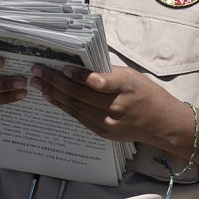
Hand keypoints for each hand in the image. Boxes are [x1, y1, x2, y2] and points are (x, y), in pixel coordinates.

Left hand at [30, 63, 173, 144]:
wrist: (160, 124)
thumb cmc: (146, 94)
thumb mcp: (131, 75)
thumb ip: (107, 72)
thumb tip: (80, 66)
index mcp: (123, 88)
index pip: (96, 82)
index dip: (78, 75)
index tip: (62, 67)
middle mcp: (113, 109)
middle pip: (79, 95)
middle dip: (55, 82)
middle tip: (38, 71)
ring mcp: (106, 124)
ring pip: (74, 107)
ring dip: (54, 94)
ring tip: (39, 83)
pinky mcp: (102, 133)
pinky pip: (78, 117)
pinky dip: (63, 106)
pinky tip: (52, 97)